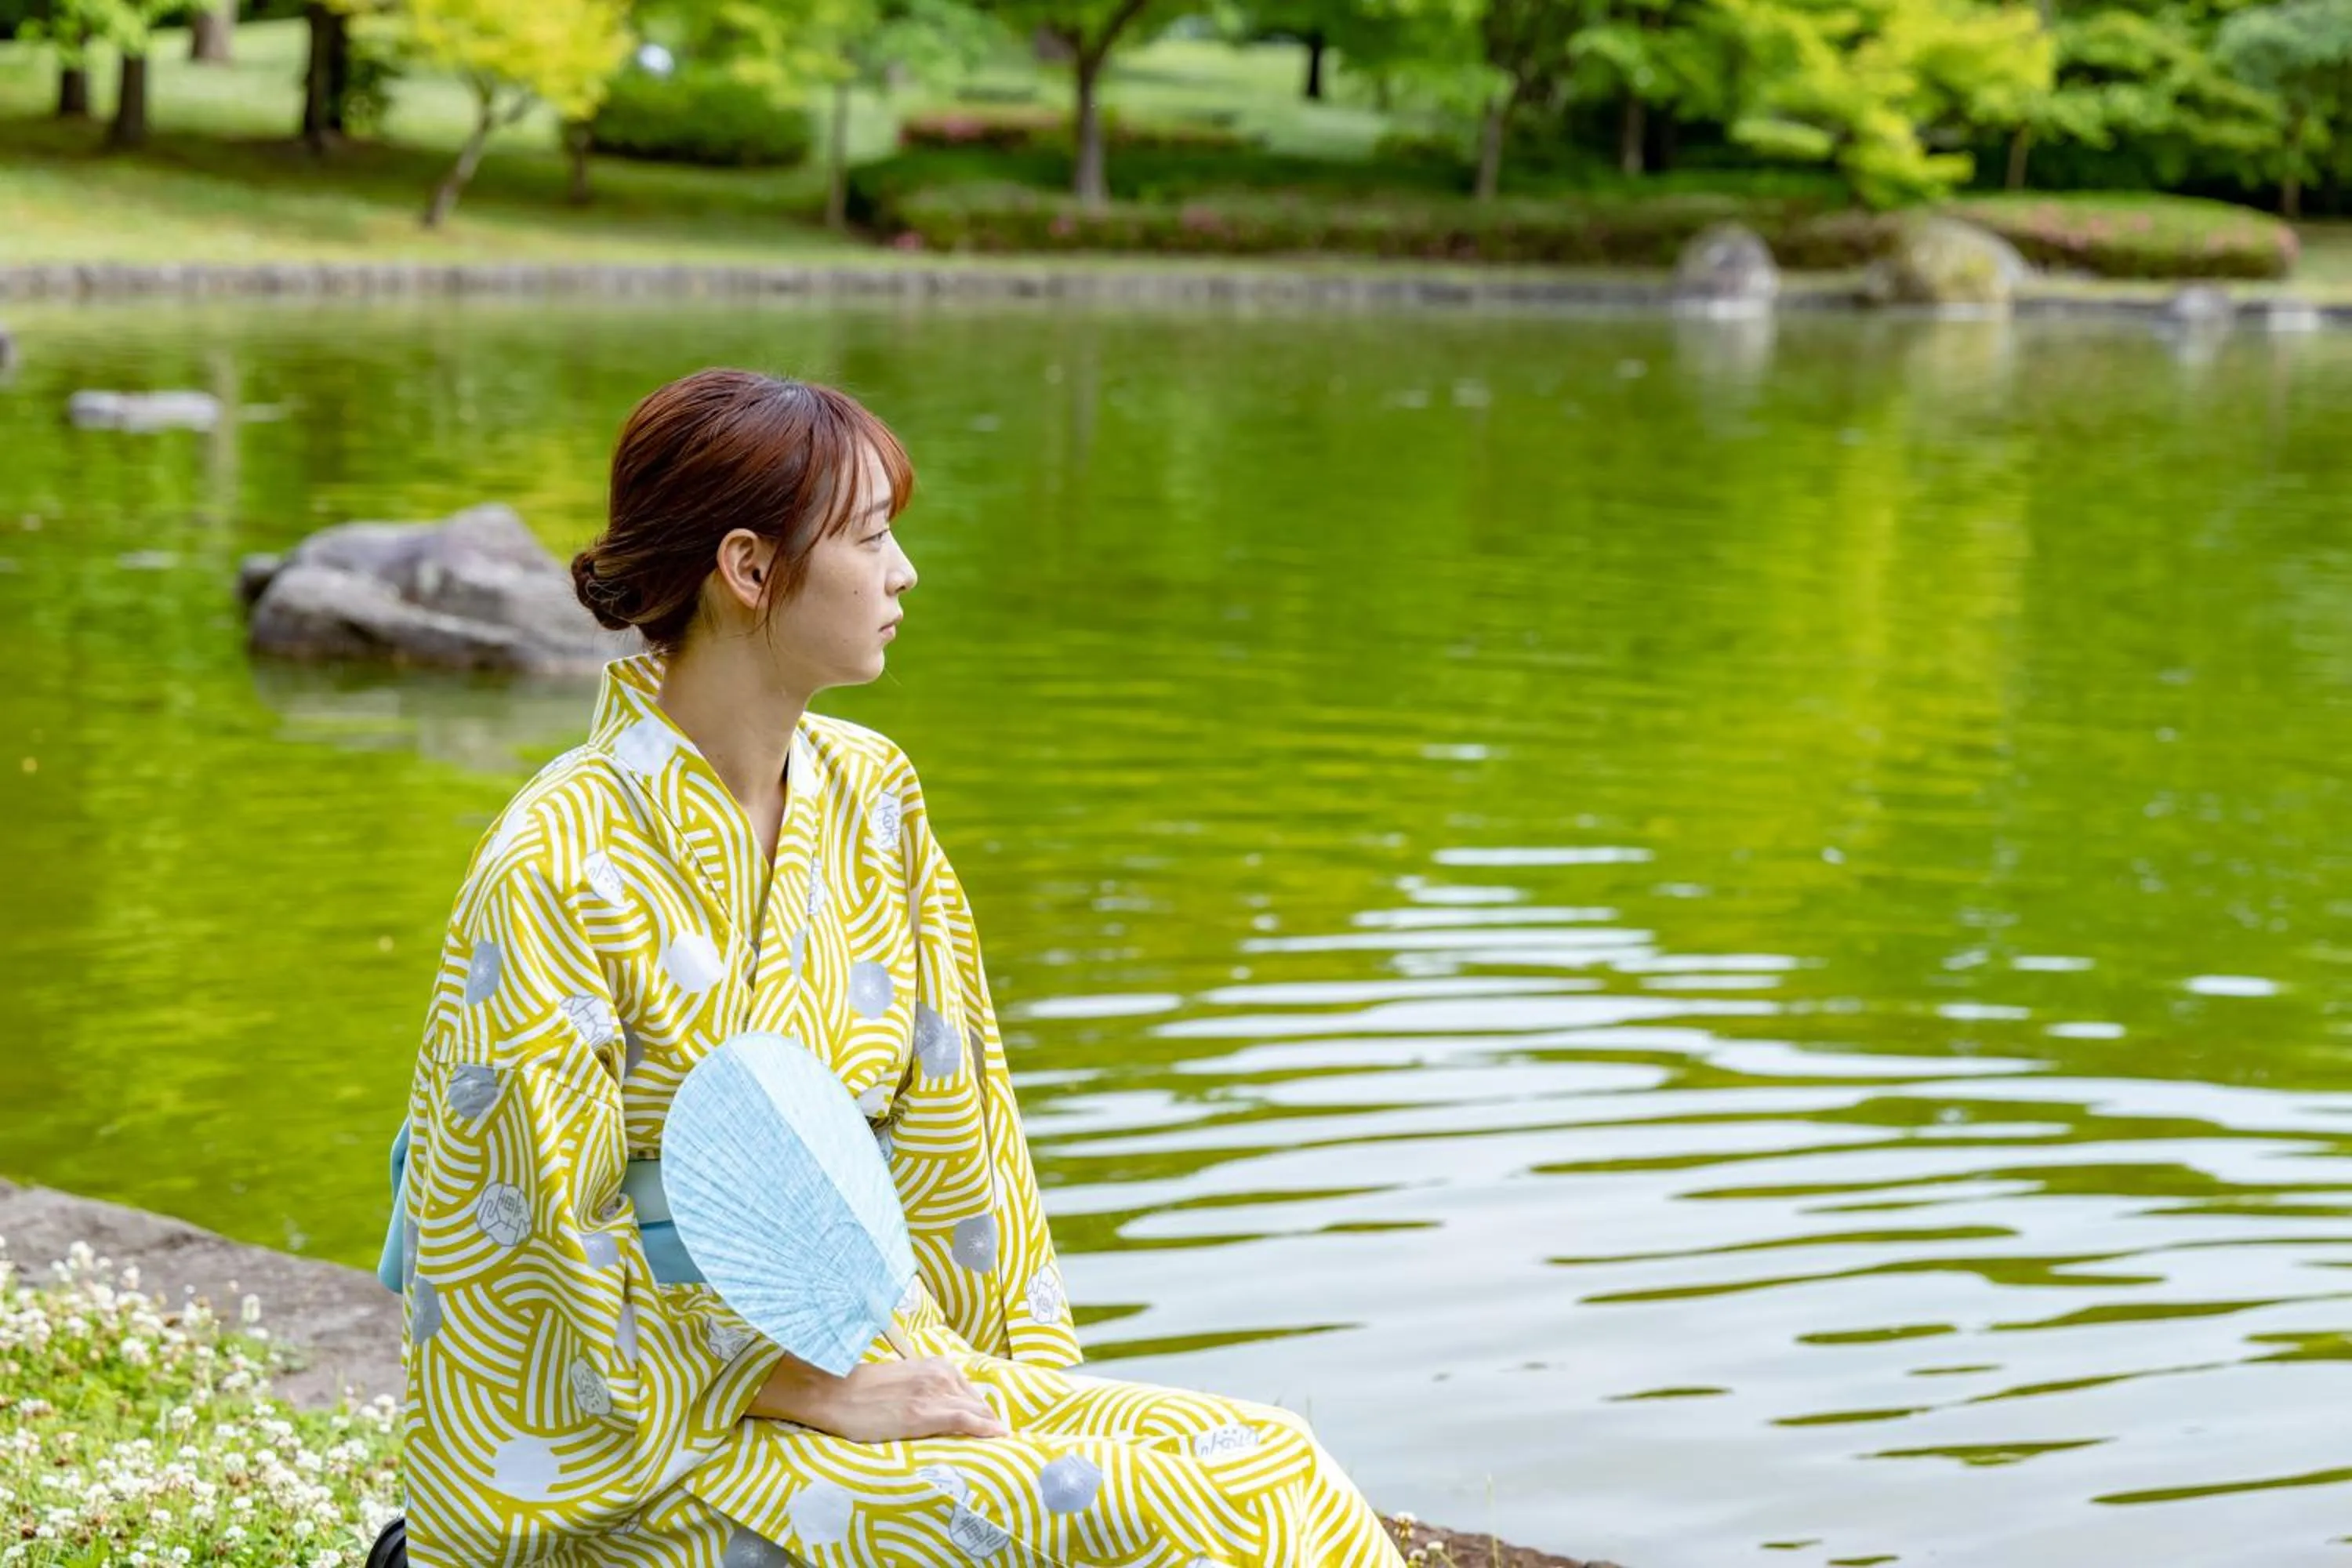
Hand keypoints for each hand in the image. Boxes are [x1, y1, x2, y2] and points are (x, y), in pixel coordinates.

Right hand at [750, 1353, 1008, 1441]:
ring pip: (976, 1411)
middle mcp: (940, 1375)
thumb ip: (928, 1389)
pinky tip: (998, 1437)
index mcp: (936, 1365)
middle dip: (990, 1422)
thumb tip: (943, 1408)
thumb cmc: (863, 1390)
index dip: (983, 1413)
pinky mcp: (923, 1413)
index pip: (971, 1393)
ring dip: (990, 1428)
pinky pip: (965, 1419)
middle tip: (999, 1441)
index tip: (992, 1428)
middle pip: (978, 1403)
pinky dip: (985, 1428)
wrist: (835, 1393)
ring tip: (1002, 1445)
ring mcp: (933, 1393)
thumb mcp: (904, 1381)